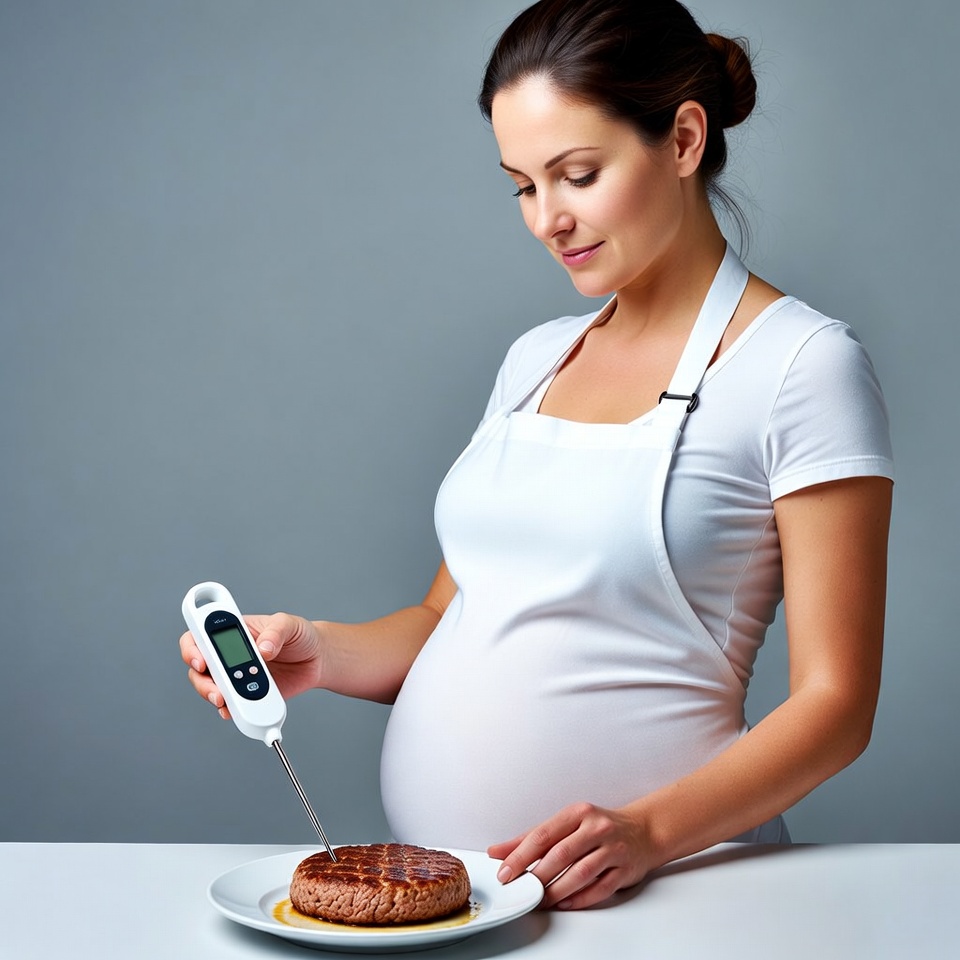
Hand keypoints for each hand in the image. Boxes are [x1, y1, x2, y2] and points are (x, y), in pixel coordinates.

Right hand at [179, 613, 323, 719]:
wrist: (318, 659)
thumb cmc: (300, 635)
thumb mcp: (290, 624)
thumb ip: (276, 632)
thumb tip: (263, 649)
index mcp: (235, 632)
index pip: (201, 636)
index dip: (192, 648)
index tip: (201, 661)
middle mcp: (229, 655)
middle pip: (200, 669)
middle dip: (203, 682)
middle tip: (218, 691)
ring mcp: (236, 676)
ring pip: (211, 689)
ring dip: (214, 697)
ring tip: (228, 702)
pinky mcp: (247, 695)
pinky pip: (231, 706)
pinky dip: (230, 711)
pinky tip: (235, 712)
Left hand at [487, 802, 651, 910]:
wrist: (644, 830)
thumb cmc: (599, 827)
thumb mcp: (567, 823)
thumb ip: (532, 838)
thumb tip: (499, 851)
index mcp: (578, 813)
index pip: (543, 835)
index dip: (521, 855)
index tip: (505, 871)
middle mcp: (596, 828)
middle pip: (561, 854)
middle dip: (537, 875)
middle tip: (520, 889)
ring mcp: (612, 848)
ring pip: (580, 873)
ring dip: (556, 891)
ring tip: (540, 900)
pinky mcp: (624, 869)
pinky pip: (599, 888)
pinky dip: (579, 899)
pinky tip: (565, 903)